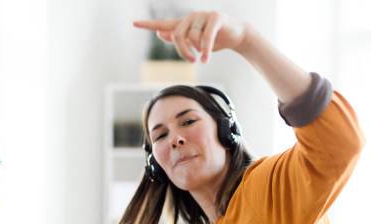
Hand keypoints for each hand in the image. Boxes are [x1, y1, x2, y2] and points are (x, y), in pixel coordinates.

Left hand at [133, 11, 248, 63]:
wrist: (237, 35)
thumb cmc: (215, 39)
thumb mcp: (195, 42)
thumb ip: (178, 37)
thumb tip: (160, 33)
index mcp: (185, 24)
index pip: (164, 24)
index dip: (149, 25)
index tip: (134, 23)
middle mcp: (192, 17)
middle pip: (177, 35)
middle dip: (183, 51)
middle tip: (191, 61)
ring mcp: (203, 15)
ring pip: (192, 36)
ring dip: (197, 51)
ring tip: (203, 58)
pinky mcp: (216, 17)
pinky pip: (206, 37)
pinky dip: (205, 50)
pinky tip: (206, 59)